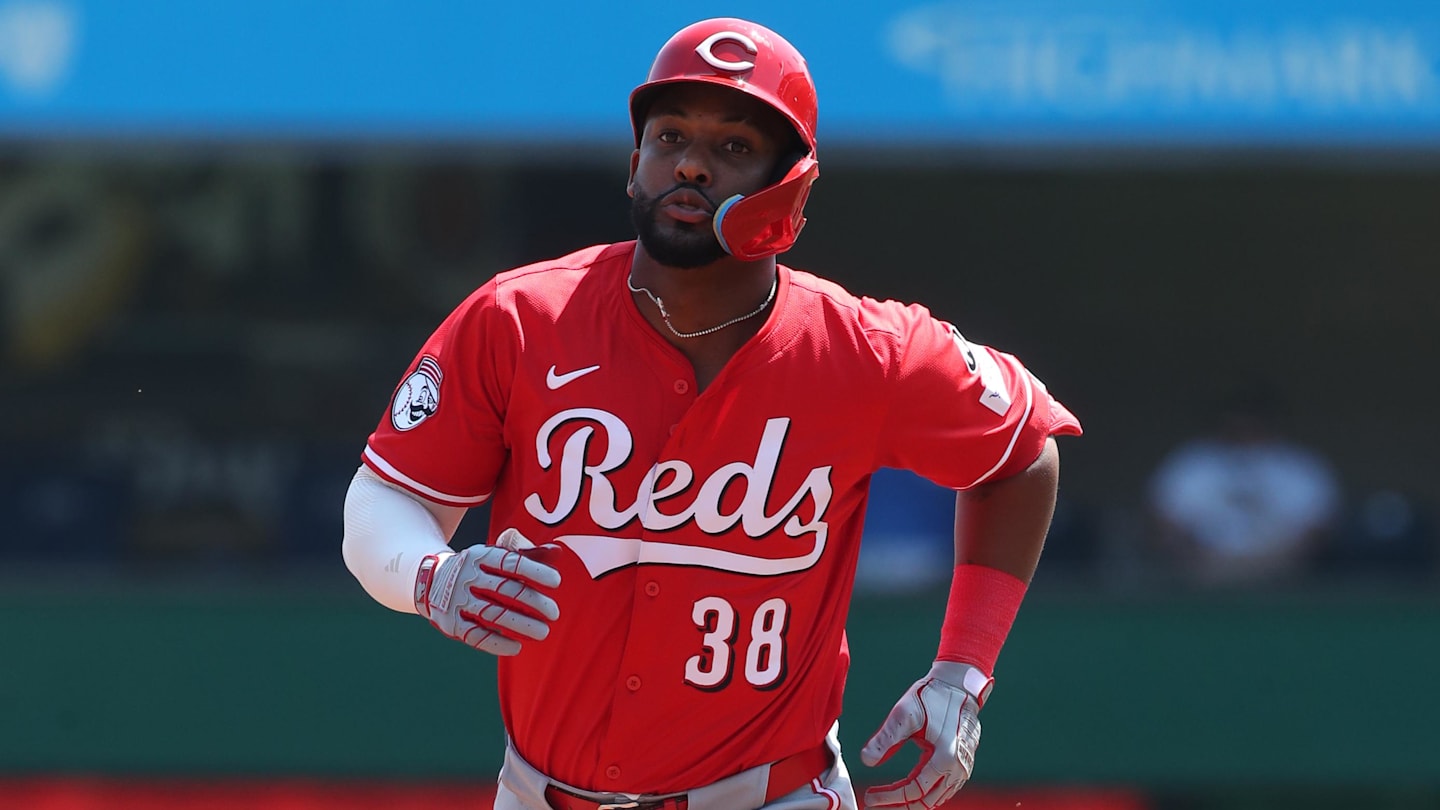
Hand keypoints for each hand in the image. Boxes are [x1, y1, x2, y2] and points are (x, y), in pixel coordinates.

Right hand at [414, 528, 561, 655]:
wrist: (428, 579)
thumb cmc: (475, 568)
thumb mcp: (493, 555)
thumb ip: (525, 555)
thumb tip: (557, 552)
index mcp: (480, 556)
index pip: (511, 563)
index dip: (535, 571)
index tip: (557, 582)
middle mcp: (466, 576)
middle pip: (505, 590)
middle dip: (533, 602)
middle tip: (554, 613)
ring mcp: (456, 600)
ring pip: (493, 614)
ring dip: (521, 625)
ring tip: (543, 632)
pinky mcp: (450, 622)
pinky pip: (475, 635)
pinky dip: (497, 643)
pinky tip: (516, 647)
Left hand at [860, 662, 986, 808]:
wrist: (959, 684)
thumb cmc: (932, 696)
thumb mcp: (904, 715)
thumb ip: (885, 739)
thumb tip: (866, 760)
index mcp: (946, 757)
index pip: (914, 790)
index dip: (890, 797)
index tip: (870, 796)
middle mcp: (958, 768)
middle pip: (926, 801)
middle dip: (899, 806)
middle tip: (875, 804)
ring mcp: (963, 767)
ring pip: (936, 798)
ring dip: (912, 802)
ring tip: (887, 800)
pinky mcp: (963, 764)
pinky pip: (943, 789)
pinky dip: (924, 794)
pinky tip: (906, 791)